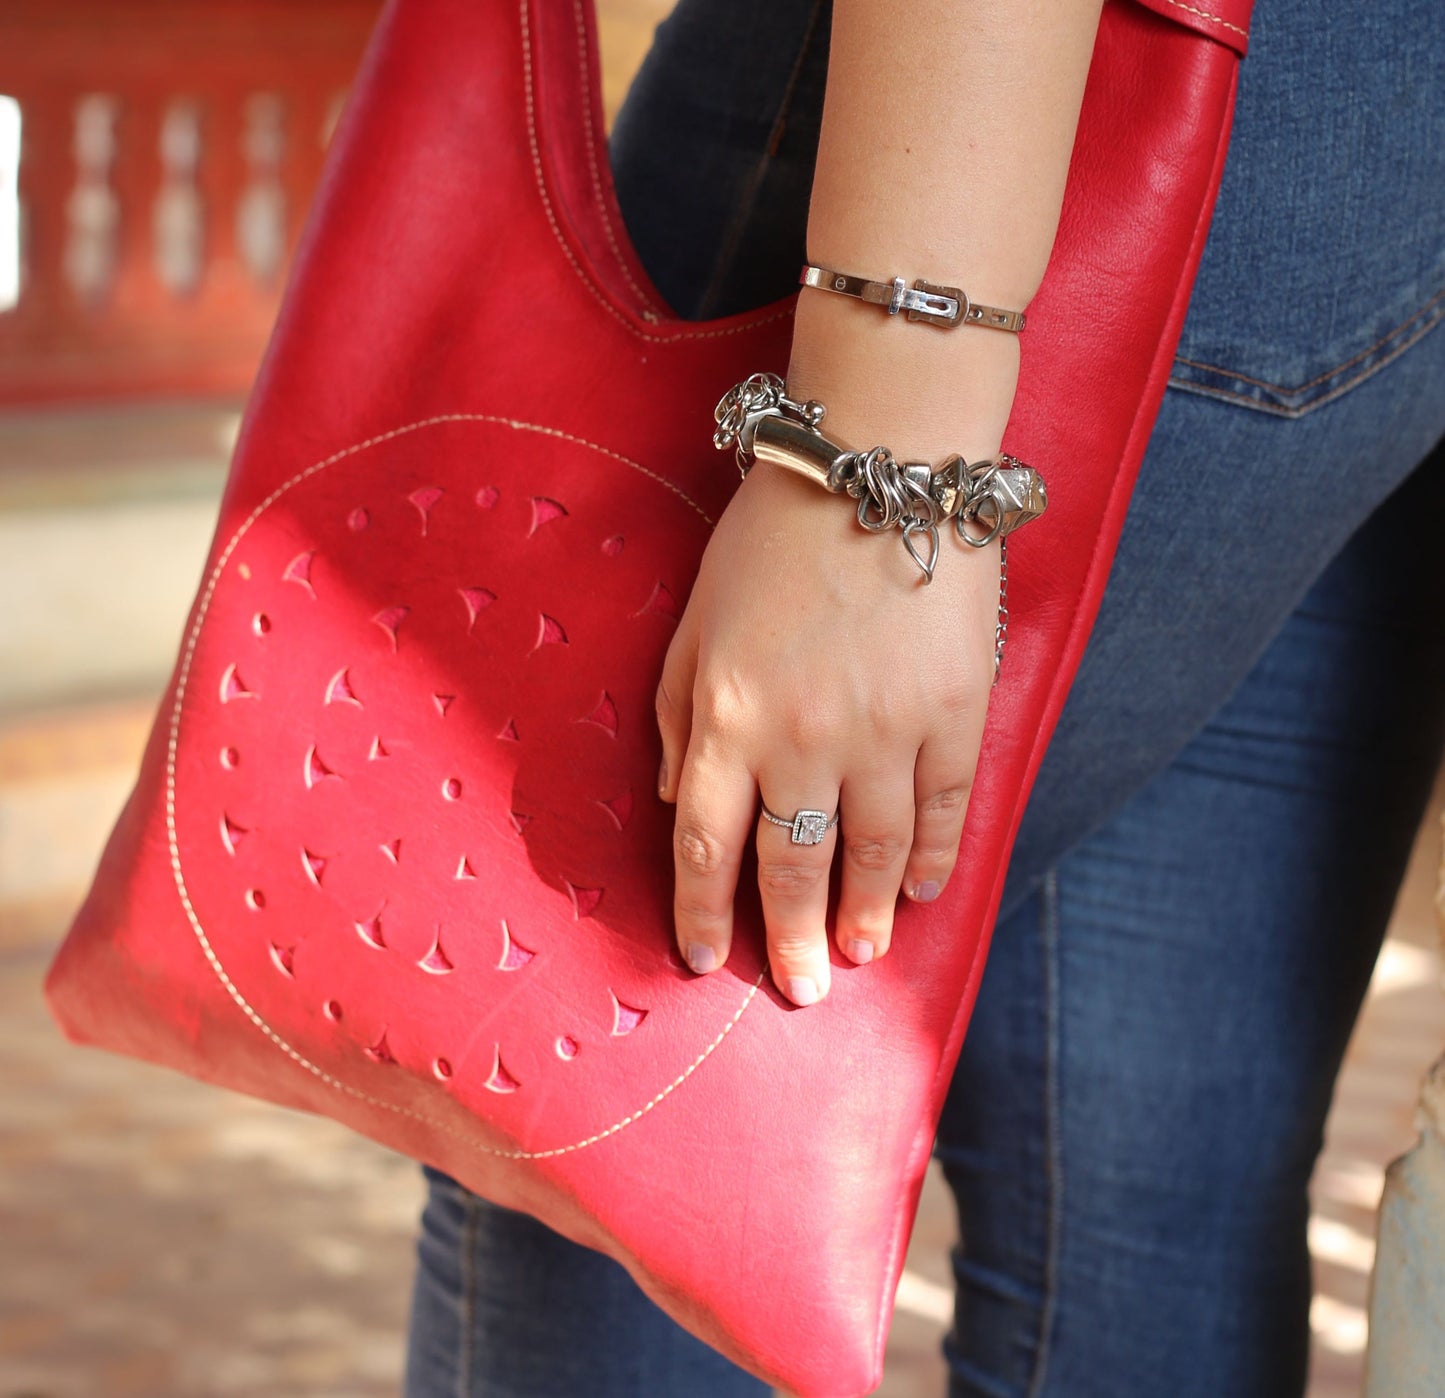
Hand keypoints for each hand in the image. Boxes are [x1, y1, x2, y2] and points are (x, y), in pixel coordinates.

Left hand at [654, 456, 999, 1005]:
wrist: (878, 463)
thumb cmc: (772, 537)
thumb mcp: (695, 619)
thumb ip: (679, 716)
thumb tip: (680, 805)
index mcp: (727, 716)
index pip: (707, 845)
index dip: (703, 911)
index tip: (704, 959)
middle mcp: (803, 739)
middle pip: (793, 868)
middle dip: (792, 940)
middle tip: (802, 990)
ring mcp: (886, 731)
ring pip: (876, 855)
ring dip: (869, 914)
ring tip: (866, 954)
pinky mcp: (954, 713)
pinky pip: (945, 809)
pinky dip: (936, 858)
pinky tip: (927, 890)